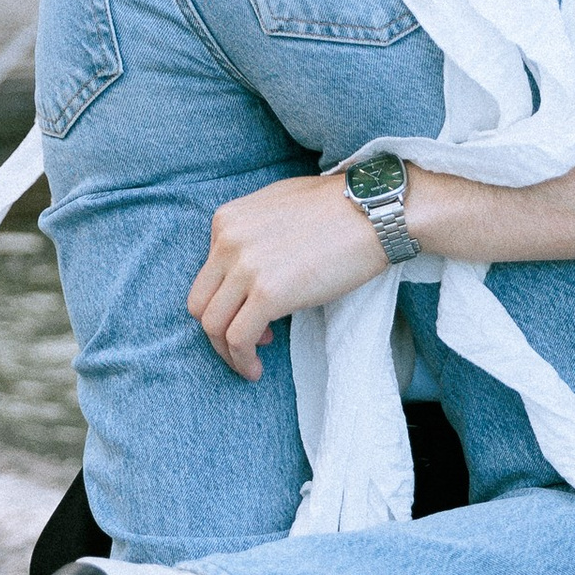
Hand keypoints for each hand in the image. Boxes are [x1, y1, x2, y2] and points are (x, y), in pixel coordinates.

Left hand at [188, 168, 388, 378]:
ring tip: (250, 363)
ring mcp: (245, 267)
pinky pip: (238, 339)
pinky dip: (242, 361)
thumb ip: (251, 233)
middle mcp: (227, 241)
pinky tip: (257, 369)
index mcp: (226, 220)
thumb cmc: (336, 209)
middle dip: (216, 332)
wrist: (374, 213)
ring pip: (212, 326)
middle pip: (200, 303)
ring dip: (227, 352)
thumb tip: (245, 268)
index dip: (224, 302)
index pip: (205, 276)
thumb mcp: (276, 206)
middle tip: (242, 346)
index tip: (249, 315)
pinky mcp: (268, 293)